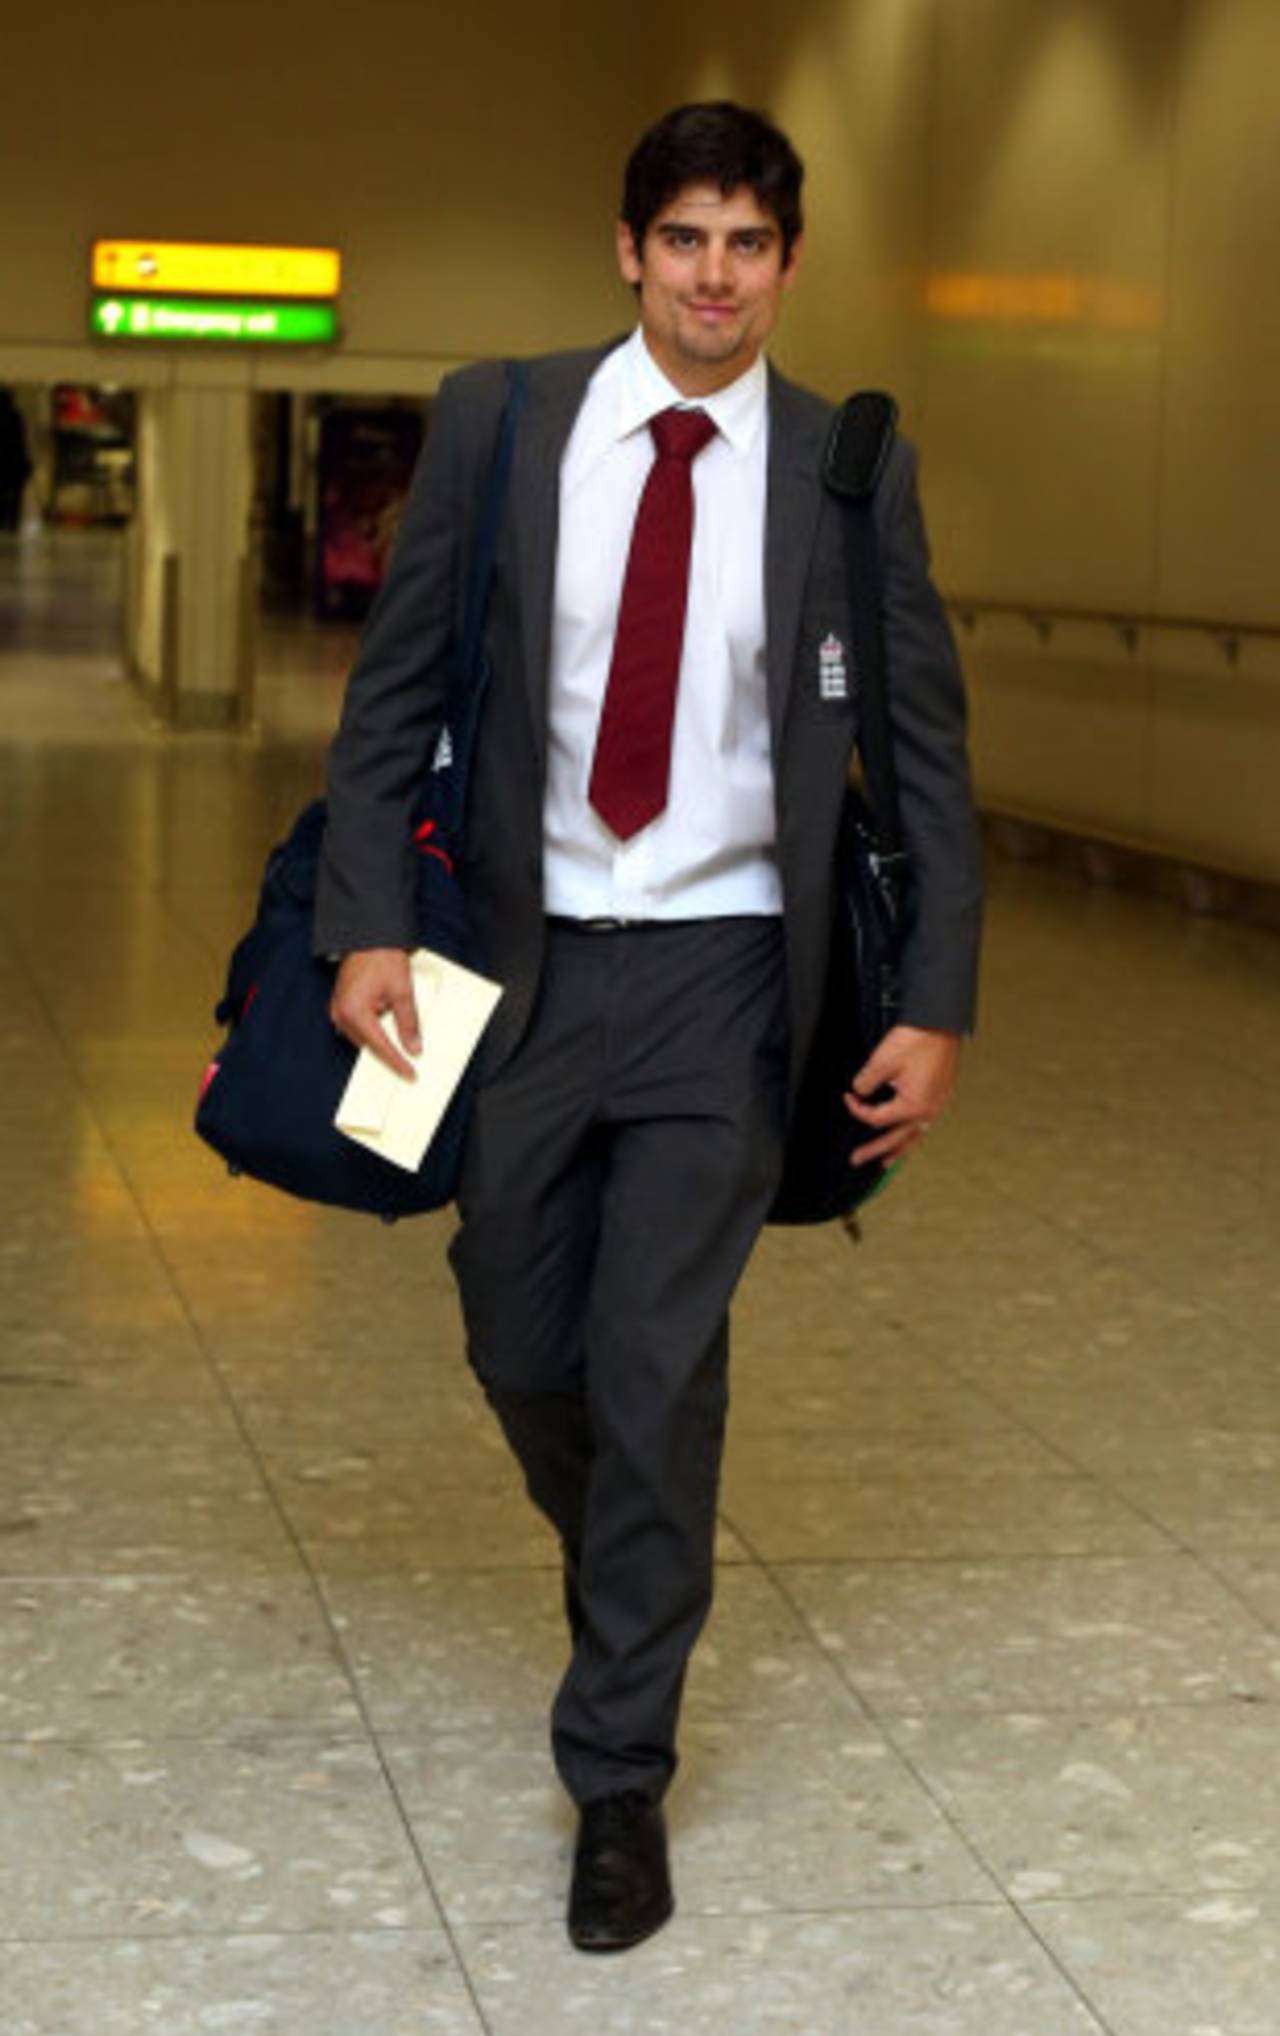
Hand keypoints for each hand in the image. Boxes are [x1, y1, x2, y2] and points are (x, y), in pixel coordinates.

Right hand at [330, 948, 419, 1080]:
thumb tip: (413, 1047)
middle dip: (388, 1051)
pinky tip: (384, 1024)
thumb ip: (408, 1023)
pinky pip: (356, 1027)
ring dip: (379, 1038)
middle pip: (369, 1044)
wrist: (367, 937)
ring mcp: (338, 1010)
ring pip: (362, 1037)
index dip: (397, 1062)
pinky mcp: (340, 1005)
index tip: (409, 1074)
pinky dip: (371, 1029)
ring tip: (399, 1036)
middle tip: (409, 1060)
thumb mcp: (402, 992)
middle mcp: (341, 1014)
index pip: (380, 1046)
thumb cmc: (382, 958)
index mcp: (355, 1012)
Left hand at [844, 1024, 961, 1166]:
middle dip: (875, 1150)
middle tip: (857, 1159)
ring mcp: (937, 1104)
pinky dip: (913, 1133)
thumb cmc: (918, 1040)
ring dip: (899, 1149)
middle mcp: (928, 1110)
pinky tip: (909, 1133)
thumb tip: (860, 1091)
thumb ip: (866, 1082)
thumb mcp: (882, 1062)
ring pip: (915, 1135)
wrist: (940, 1023)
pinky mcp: (941, 1095)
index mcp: (913, 1105)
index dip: (858, 1110)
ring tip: (887, 1162)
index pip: (878, 1118)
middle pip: (896, 1138)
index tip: (848, 1099)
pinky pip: (925, 1122)